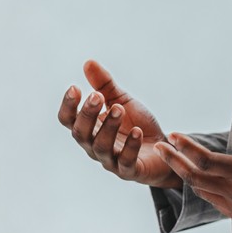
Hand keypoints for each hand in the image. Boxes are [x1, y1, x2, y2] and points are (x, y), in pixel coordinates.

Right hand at [59, 59, 180, 189]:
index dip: (68, 106)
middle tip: (98, 96)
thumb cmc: (136, 124)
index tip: (75, 87)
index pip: (69, 120)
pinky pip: (125, 161)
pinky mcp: (129, 171)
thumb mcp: (122, 100)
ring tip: (119, 109)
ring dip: (109, 126)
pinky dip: (130, 146)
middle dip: (87, 114)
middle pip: (81, 133)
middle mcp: (94, 146)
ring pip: (101, 147)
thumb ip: (105, 85)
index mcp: (89, 129)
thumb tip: (88, 62)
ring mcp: (111, 161)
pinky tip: (136, 131)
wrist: (163, 147)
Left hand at [154, 92, 231, 232]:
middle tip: (161, 147)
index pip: (205, 160)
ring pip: (201, 191)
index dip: (186, 147)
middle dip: (175, 161)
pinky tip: (200, 179)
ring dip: (187, 175)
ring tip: (176, 160)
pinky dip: (202, 188)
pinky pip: (213, 202)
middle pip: (194, 178)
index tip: (174, 135)